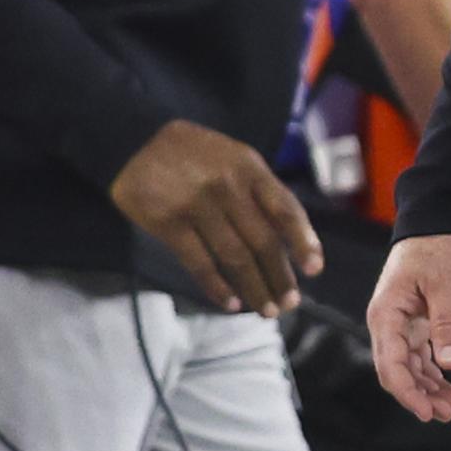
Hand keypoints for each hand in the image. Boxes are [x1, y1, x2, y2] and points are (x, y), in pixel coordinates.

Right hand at [110, 120, 323, 316]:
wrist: (135, 140)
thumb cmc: (193, 153)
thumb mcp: (234, 158)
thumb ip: (259, 190)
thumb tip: (288, 238)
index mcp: (249, 168)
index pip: (285, 209)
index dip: (303, 241)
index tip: (314, 269)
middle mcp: (228, 187)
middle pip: (262, 241)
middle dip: (280, 276)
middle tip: (289, 304)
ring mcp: (197, 206)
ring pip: (234, 257)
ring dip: (254, 288)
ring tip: (266, 310)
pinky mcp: (169, 223)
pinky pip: (200, 263)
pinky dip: (217, 287)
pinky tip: (231, 303)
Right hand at [368, 234, 450, 422]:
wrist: (438, 221)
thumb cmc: (438, 249)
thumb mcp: (446, 285)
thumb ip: (446, 324)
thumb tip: (450, 364)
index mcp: (386, 315)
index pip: (390, 365)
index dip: (408, 393)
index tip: (429, 412)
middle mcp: (387, 324)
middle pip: (397, 372)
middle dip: (420, 397)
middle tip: (448, 414)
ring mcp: (400, 325)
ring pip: (410, 368)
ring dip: (430, 389)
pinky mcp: (414, 324)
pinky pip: (420, 358)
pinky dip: (434, 374)